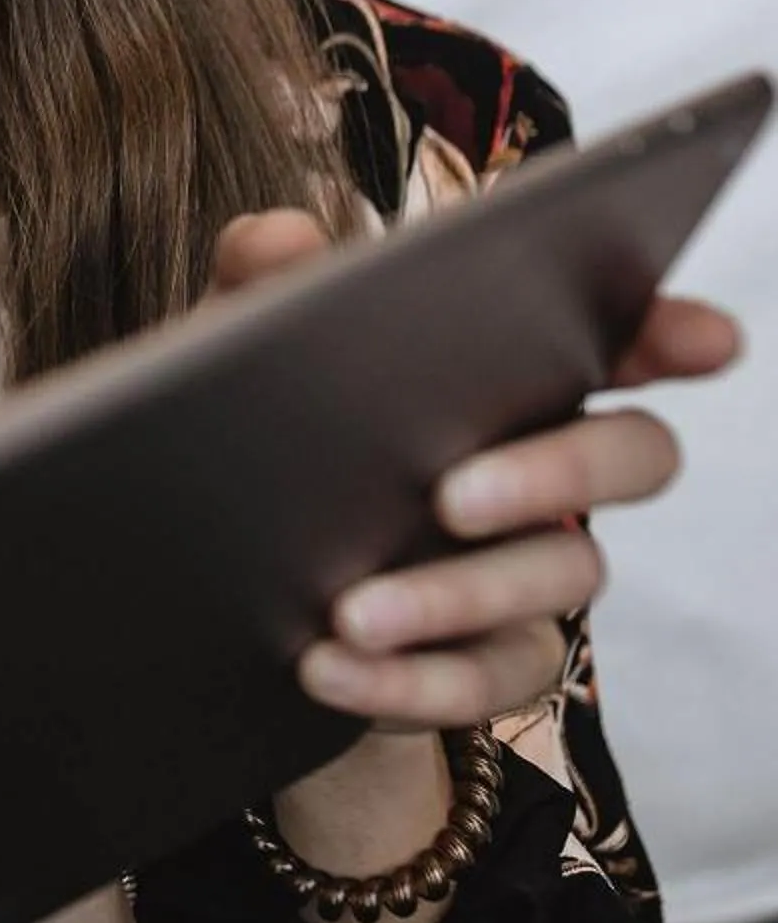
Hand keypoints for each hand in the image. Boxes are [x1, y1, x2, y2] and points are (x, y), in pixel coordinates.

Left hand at [198, 211, 739, 733]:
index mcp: (504, 375)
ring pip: (562, 576)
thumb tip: (283, 241)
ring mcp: (529, 569)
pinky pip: (489, 677)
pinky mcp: (491, 660)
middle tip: (451, 495)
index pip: (617, 339)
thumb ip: (256, 285)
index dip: (672, 335)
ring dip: (451, 595)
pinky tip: (327, 670)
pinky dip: (408, 681)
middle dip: (558, 474)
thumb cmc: (257, 441)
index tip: (706, 340)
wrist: (218, 586)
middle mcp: (543, 469)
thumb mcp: (233, 355)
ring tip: (349, 611)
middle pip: (631, 456)